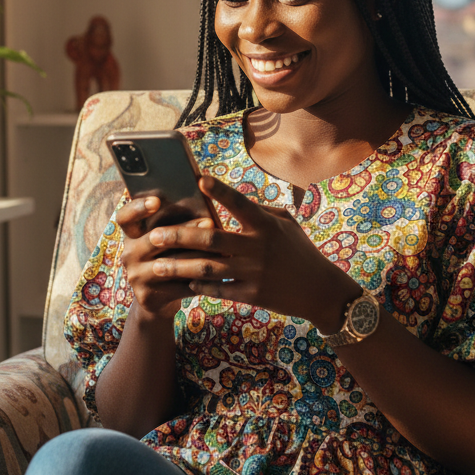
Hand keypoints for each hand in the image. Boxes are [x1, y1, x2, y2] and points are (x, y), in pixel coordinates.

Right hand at [116, 195, 211, 319]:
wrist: (158, 300)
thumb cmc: (170, 258)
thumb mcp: (166, 239)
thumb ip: (175, 223)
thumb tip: (204, 202)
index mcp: (132, 234)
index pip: (124, 217)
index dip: (137, 207)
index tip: (156, 200)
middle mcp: (129, 254)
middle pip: (155, 238)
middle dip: (185, 229)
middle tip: (209, 222)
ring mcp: (136, 276)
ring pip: (171, 263)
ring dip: (198, 255)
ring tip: (222, 249)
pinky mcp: (147, 296)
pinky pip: (178, 286)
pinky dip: (201, 279)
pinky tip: (220, 273)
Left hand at [145, 175, 358, 330]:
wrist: (320, 290)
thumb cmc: (301, 251)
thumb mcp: (286, 224)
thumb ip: (259, 211)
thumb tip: (231, 200)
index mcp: (266, 225)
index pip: (240, 203)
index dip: (221, 191)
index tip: (199, 179)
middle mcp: (259, 247)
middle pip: (211, 239)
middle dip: (179, 236)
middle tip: (154, 235)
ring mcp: (255, 273)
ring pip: (208, 269)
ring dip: (180, 267)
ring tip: (157, 266)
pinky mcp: (253, 296)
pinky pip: (219, 290)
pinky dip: (200, 287)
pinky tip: (185, 283)